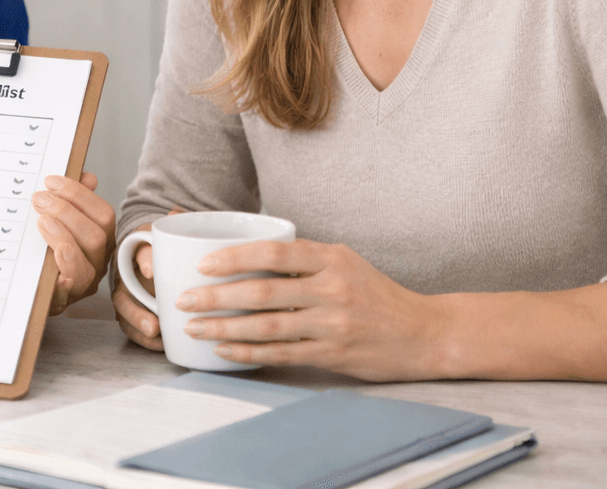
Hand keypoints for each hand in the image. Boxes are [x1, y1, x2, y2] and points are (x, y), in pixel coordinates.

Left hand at [32, 172, 115, 315]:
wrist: (34, 287)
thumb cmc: (50, 246)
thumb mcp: (61, 219)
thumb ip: (74, 200)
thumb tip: (87, 177)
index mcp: (101, 239)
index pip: (103, 215)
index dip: (79, 195)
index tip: (52, 181)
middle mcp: (97, 263)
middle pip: (96, 238)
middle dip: (67, 214)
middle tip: (39, 199)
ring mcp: (81, 284)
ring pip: (83, 267)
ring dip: (62, 240)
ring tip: (41, 222)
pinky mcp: (61, 302)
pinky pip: (64, 298)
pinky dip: (60, 286)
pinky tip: (55, 275)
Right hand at [112, 210, 182, 350]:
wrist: (160, 251)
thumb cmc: (165, 242)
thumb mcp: (170, 231)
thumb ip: (175, 222)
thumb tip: (174, 214)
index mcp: (135, 249)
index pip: (137, 250)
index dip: (144, 259)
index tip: (152, 270)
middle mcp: (125, 275)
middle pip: (123, 295)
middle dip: (136, 312)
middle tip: (153, 324)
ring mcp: (128, 296)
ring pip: (125, 315)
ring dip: (138, 328)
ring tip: (156, 338)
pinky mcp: (134, 312)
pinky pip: (133, 329)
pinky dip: (145, 339)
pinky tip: (160, 346)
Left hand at [179, 239, 448, 380]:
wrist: (425, 333)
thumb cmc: (376, 294)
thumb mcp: (344, 262)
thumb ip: (302, 259)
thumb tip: (246, 254)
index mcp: (331, 258)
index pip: (273, 252)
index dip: (233, 257)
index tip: (202, 264)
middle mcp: (331, 289)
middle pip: (261, 291)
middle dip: (215, 296)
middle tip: (182, 300)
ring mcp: (332, 324)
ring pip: (266, 326)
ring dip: (224, 328)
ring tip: (194, 327)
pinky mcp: (333, 354)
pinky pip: (281, 353)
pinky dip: (249, 352)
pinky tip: (224, 351)